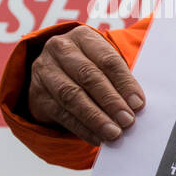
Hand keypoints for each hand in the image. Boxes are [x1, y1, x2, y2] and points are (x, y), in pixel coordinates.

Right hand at [27, 26, 144, 145]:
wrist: (55, 71)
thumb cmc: (91, 66)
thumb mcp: (105, 63)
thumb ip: (120, 80)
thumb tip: (136, 106)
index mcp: (83, 37)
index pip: (107, 60)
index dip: (124, 83)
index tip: (138, 104)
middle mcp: (60, 49)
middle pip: (88, 76)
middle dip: (110, 101)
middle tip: (127, 120)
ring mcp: (45, 71)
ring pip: (71, 95)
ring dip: (95, 117)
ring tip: (113, 133)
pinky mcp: (37, 94)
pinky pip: (61, 113)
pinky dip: (81, 128)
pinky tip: (97, 138)